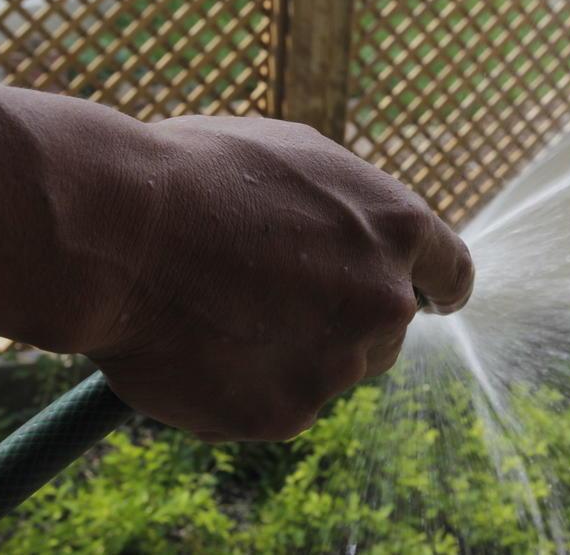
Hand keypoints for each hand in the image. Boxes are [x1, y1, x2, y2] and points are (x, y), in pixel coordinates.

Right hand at [77, 117, 472, 440]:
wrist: (117, 228)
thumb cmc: (198, 175)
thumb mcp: (298, 157)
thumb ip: (353, 206)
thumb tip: (366, 234)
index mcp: (398, 227)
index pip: (452, 276)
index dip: (433, 288)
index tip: (422, 298)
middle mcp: (385, 300)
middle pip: (390, 330)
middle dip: (349, 317)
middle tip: (279, 295)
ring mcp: (340, 362)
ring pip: (336, 368)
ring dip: (298, 351)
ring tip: (223, 312)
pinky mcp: (288, 412)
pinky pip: (279, 403)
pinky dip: (248, 386)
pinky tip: (199, 347)